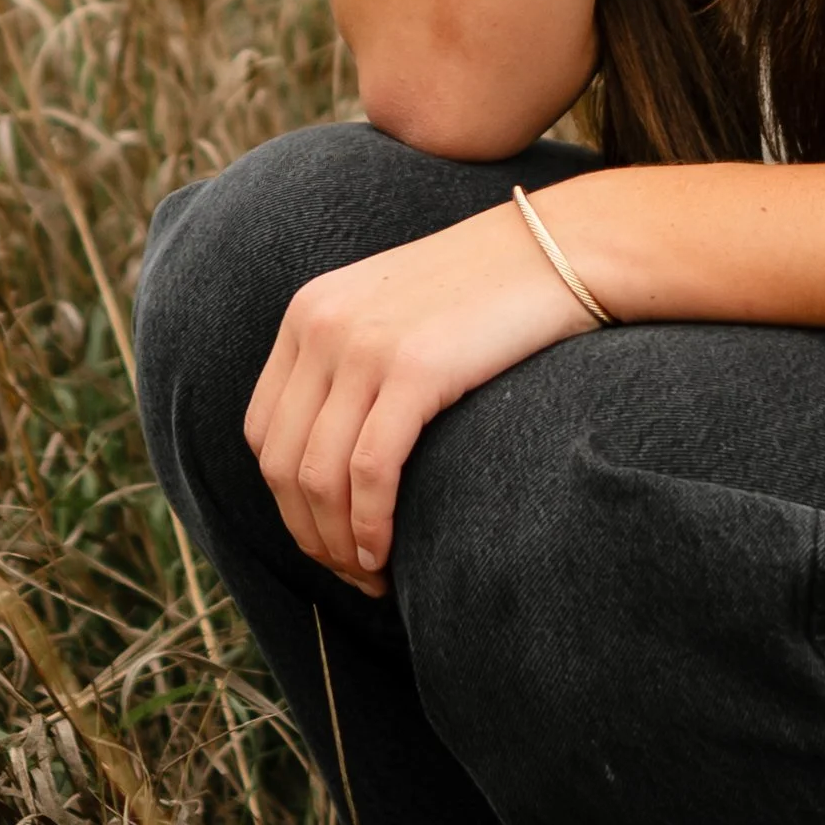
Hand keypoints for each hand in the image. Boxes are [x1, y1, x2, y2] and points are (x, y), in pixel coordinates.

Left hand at [243, 195, 598, 592]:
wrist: (560, 249)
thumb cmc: (488, 293)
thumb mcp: (394, 313)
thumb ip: (351, 363)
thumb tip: (333, 457)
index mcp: (307, 312)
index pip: (263, 431)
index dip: (286, 501)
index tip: (325, 537)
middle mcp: (321, 325)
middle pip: (281, 461)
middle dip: (310, 533)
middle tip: (350, 572)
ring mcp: (363, 345)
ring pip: (320, 475)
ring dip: (339, 543)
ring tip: (372, 574)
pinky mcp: (414, 368)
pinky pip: (371, 471)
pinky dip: (371, 525)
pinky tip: (387, 554)